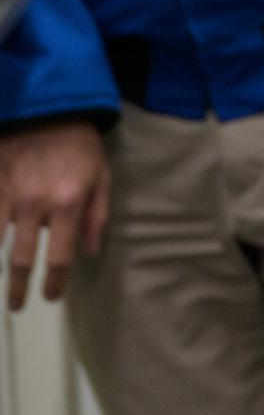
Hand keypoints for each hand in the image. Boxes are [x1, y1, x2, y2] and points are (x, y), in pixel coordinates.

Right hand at [0, 118, 110, 310]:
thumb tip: (89, 253)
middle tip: (18, 306)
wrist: (47, 108)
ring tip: (2, 287)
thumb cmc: (80, 145)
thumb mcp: (101, 177)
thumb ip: (97, 217)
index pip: (59, 256)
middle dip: (19, 288)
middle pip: (21, 259)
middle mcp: (35, 204)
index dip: (54, 283)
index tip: (50, 297)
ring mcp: (9, 194)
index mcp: (68, 204)